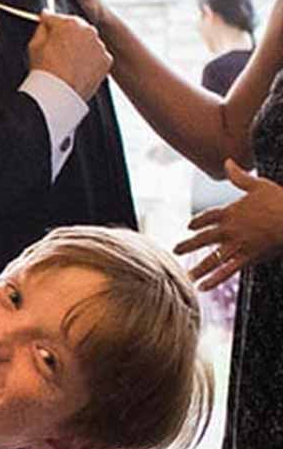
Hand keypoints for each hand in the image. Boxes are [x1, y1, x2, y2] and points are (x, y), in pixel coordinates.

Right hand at [28, 11, 111, 100]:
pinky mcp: (106, 60)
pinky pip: (97, 56)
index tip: (45, 25)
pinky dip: (89, 61)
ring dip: (79, 48)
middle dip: (66, 36)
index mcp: (69, 23)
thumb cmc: (46, 71)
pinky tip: (76, 70)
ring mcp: (99, 45)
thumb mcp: (34, 45)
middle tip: (55, 51)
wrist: (59, 94)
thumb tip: (45, 22)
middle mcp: (88, 30)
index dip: (48, 22)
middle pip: (75, 28)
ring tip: (66, 63)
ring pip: (87, 42)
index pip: (56, 17)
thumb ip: (41, 28)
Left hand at [176, 161, 282, 289]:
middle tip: (176, 250)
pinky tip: (202, 287)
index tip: (189, 227)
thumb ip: (239, 176)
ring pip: (212, 258)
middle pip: (203, 239)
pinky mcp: (248, 257)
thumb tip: (227, 161)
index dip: (196, 222)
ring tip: (187, 276)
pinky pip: (227, 271)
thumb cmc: (279, 200)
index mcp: (230, 212)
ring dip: (198, 268)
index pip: (206, 218)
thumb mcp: (258, 185)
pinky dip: (214, 280)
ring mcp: (237, 245)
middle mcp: (229, 230)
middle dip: (188, 245)